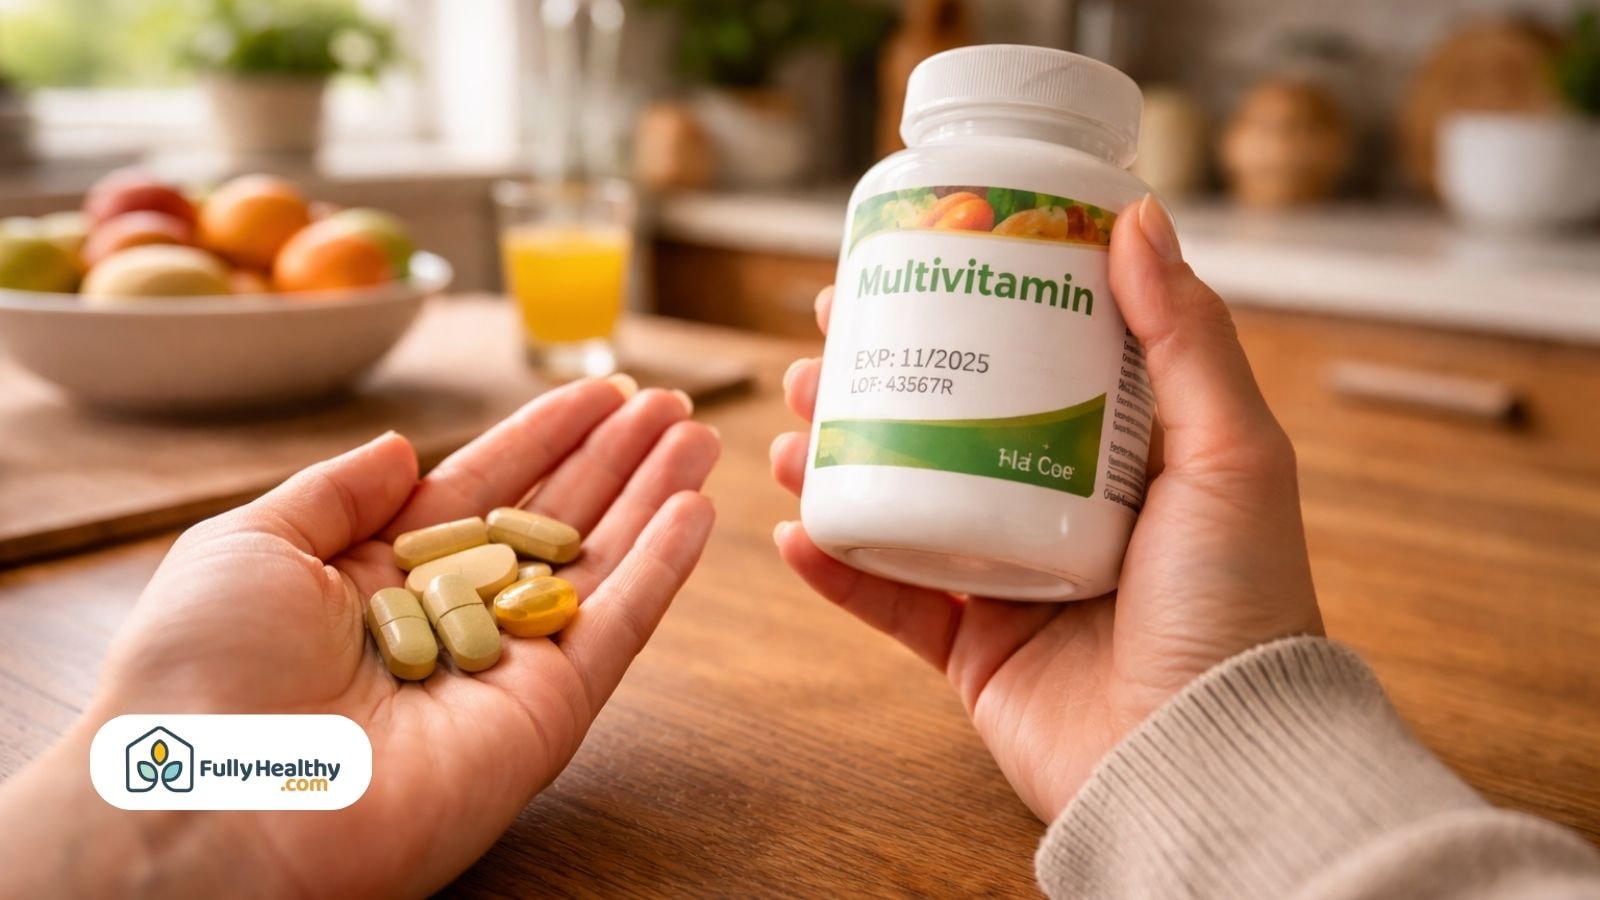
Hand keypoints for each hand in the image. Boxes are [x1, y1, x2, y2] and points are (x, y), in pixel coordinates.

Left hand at [0, 380, 718, 896]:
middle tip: (669, 403)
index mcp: (379, 577)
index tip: (598, 391)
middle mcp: (449, 619)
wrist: (211, 800)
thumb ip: (338, 492)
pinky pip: (614, 629)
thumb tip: (402, 447)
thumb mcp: (250, 544)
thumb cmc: (198, 672)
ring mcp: (504, 669)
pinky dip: (661, 571)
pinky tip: (695, 510)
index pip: (483, 488)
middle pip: (554, 520)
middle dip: (614, 457)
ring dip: (654, 497)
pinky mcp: (545, 715)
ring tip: (698, 435)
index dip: (544, 436)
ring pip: (599, 566)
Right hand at [770, 196, 1321, 821]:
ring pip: (900, 502)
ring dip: (837, 461)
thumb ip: (1187, 336)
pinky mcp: (970, 650)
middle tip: (823, 341)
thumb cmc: (1240, 606)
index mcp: (1117, 454)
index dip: (963, 308)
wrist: (1207, 757)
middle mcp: (1055, 506)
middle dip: (875, 378)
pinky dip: (834, 567)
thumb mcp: (1231, 452)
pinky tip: (793, 528)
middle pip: (944, 422)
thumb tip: (1138, 217)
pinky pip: (885, 600)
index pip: (1027, 358)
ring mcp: (1007, 577)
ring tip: (793, 424)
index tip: (907, 266)